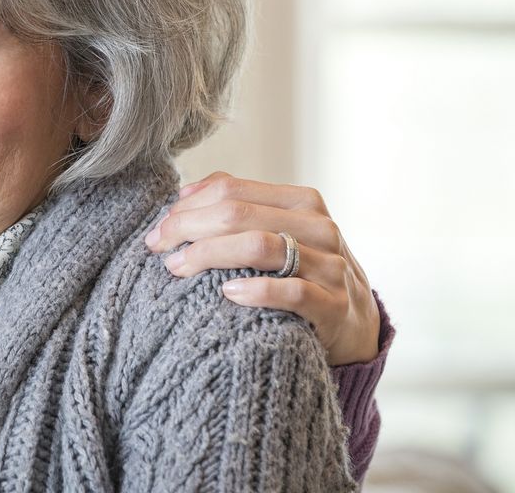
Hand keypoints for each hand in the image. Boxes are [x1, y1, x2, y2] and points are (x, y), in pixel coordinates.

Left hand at [146, 172, 378, 365]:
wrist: (356, 325)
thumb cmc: (305, 274)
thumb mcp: (281, 232)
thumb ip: (240, 207)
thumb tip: (185, 192)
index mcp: (301, 202)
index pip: (232, 190)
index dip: (188, 207)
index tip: (159, 230)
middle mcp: (319, 227)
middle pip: (238, 215)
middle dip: (188, 229)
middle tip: (158, 249)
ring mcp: (330, 265)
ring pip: (260, 246)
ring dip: (210, 255)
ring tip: (178, 268)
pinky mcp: (333, 305)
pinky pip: (291, 292)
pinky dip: (255, 290)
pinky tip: (227, 293)